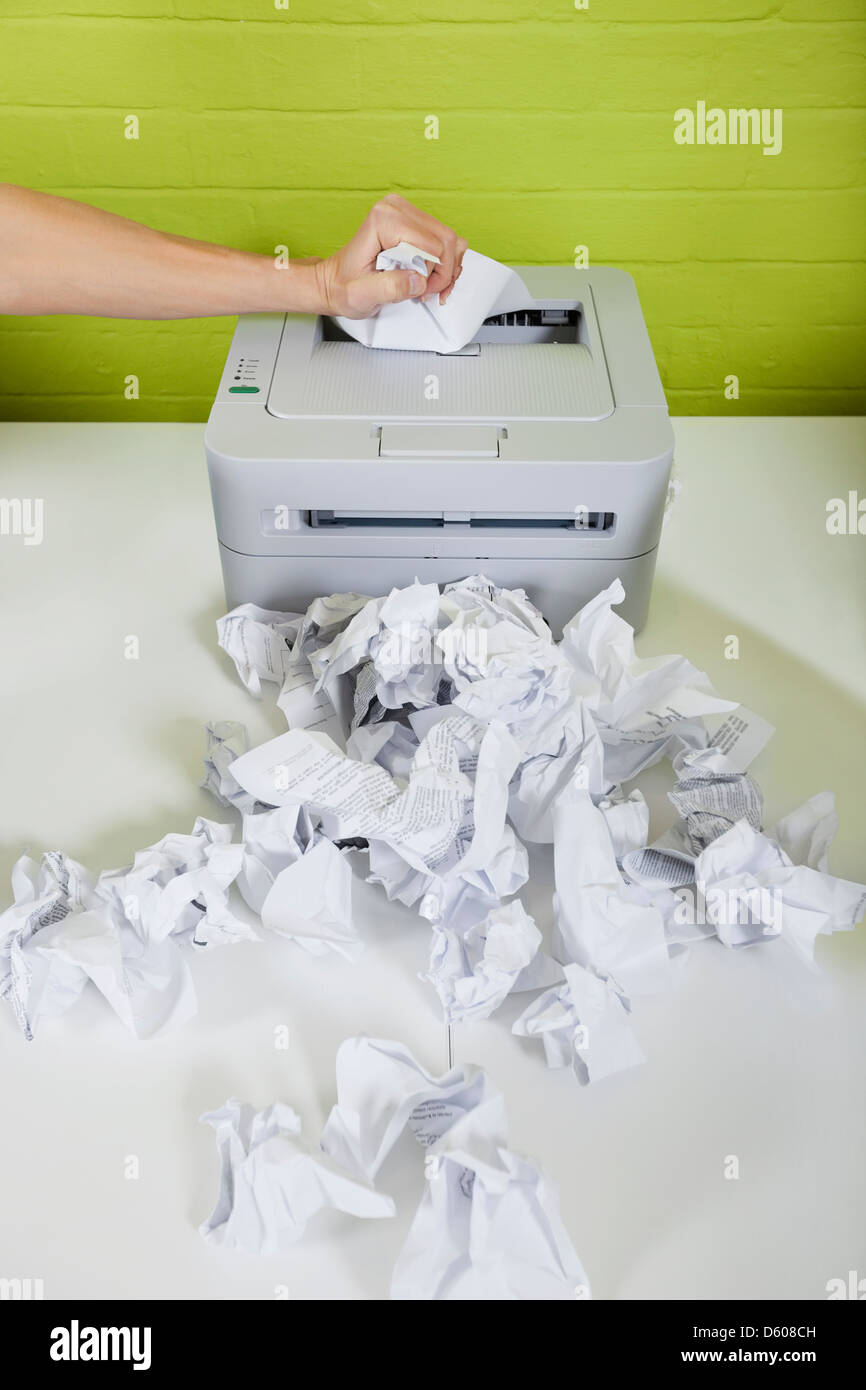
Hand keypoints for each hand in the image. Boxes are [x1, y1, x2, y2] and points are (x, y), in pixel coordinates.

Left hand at [314, 194, 467, 318]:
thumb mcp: (362, 296)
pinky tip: (430, 276)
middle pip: (445, 240)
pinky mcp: (413, 220)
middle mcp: (396, 209)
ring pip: (449, 239)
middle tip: (427, 291)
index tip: (421, 291)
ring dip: (446, 268)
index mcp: (383, 220)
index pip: (432, 246)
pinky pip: (443, 239)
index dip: (434, 275)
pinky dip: (444, 262)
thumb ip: (389, 289)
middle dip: (443, 272)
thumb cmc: (344, 287)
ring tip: (428, 286)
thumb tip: (418, 280)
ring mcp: (406, 212)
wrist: (335, 282)